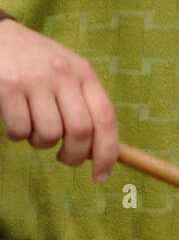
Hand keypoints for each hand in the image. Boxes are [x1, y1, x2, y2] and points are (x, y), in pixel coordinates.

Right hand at [0, 20, 117, 181]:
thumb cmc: (35, 63)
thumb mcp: (66, 73)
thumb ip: (83, 106)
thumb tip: (98, 154)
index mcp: (83, 72)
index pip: (106, 119)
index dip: (107, 153)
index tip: (101, 176)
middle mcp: (62, 73)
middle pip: (81, 132)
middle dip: (74, 156)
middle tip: (64, 157)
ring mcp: (35, 79)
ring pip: (49, 134)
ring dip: (41, 143)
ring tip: (33, 128)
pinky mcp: (8, 86)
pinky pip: (20, 130)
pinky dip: (17, 136)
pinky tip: (14, 119)